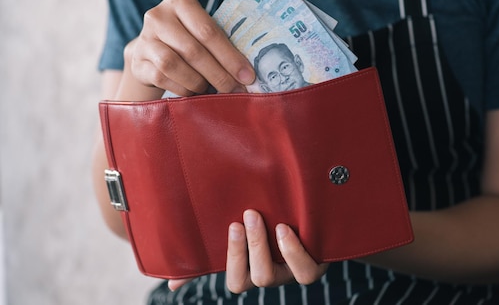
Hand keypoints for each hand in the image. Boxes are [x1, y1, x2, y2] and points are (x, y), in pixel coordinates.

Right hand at [129, 0, 255, 95]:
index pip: (208, 31)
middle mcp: (158, 16)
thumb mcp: (203, 31)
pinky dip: (182, 88)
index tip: (248, 76)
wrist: (152, 49)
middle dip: (219, 74)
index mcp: (180, 2)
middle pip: (193, 50)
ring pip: (173, 65)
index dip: (230, 57)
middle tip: (234, 89)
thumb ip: (222, 43)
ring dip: (198, 82)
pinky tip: (193, 92)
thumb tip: (247, 73)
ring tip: (211, 90)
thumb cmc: (188, 38)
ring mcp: (144, 38)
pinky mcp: (137, 61)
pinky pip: (161, 78)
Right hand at [169, 210, 328, 291]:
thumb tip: (173, 285)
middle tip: (243, 217)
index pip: (235, 279)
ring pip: (273, 277)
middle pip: (252, 279)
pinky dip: (294, 252)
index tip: (229, 226)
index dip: (228, 258)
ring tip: (262, 218)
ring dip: (263, 248)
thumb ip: (212, 254)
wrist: (322, 219)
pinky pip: (306, 272)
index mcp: (255, 269)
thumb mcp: (247, 236)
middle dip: (244, 249)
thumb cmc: (275, 224)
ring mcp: (293, 272)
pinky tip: (286, 230)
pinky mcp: (316, 265)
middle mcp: (273, 274)